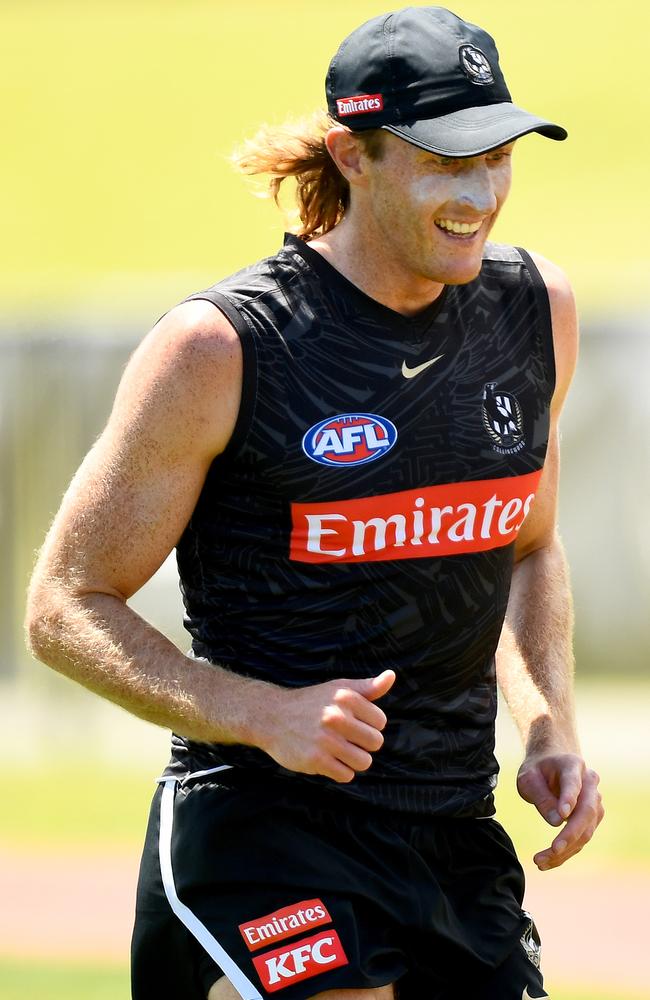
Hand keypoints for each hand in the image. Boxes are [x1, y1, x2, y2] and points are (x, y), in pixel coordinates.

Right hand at [259, 670, 395, 782]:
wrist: (271, 717)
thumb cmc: (311, 702)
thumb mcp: (338, 688)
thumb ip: (368, 687)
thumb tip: (391, 676)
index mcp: (345, 697)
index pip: (380, 722)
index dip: (369, 725)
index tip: (352, 723)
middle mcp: (336, 717)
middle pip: (375, 743)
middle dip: (363, 744)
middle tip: (345, 738)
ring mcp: (326, 740)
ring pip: (363, 762)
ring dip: (353, 760)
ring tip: (338, 751)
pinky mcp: (316, 760)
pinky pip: (346, 775)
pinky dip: (340, 771)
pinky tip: (327, 760)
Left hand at [516, 752, 603, 869]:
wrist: (552, 763)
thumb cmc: (538, 769)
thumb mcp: (528, 777)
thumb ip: (541, 796)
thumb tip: (557, 822)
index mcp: (573, 765)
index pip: (574, 783)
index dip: (569, 798)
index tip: (562, 814)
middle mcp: (590, 783)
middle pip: (587, 811)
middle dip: (571, 834)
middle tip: (553, 849)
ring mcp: (595, 801)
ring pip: (587, 830)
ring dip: (566, 849)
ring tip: (539, 861)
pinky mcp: (593, 818)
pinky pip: (582, 838)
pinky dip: (566, 852)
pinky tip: (546, 862)